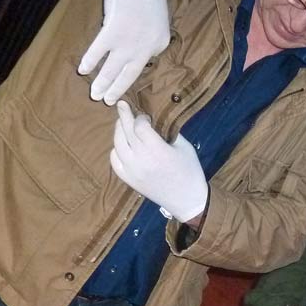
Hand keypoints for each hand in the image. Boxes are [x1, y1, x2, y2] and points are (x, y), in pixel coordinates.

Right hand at [77, 0, 170, 104]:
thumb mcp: (158, 21)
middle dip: (116, 89)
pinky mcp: (113, 30)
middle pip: (129, 74)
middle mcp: (146, 47)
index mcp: (160, 44)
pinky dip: (90, 61)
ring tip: (94, 95)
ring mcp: (129, 40)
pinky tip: (83, 70)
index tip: (120, 85)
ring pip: (113, 68)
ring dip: (102, 82)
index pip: (144, 65)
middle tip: (107, 102)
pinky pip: (99, 50)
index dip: (129, 75)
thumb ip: (150, 39)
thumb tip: (135, 54)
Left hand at [110, 101, 207, 221]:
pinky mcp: (129, 180)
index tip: (145, 116)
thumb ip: (168, 131)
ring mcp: (132, 171)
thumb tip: (154, 119)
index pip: (139, 126)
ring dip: (118, 131)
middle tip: (122, 105)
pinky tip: (122, 145)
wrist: (187, 200)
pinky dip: (116, 150)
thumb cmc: (190, 171)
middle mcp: (141, 160)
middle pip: (125, 132)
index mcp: (158, 151)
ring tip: (123, 124)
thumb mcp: (184, 146)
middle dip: (123, 116)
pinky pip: (115, 161)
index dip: (140, 117)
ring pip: (117, 145)